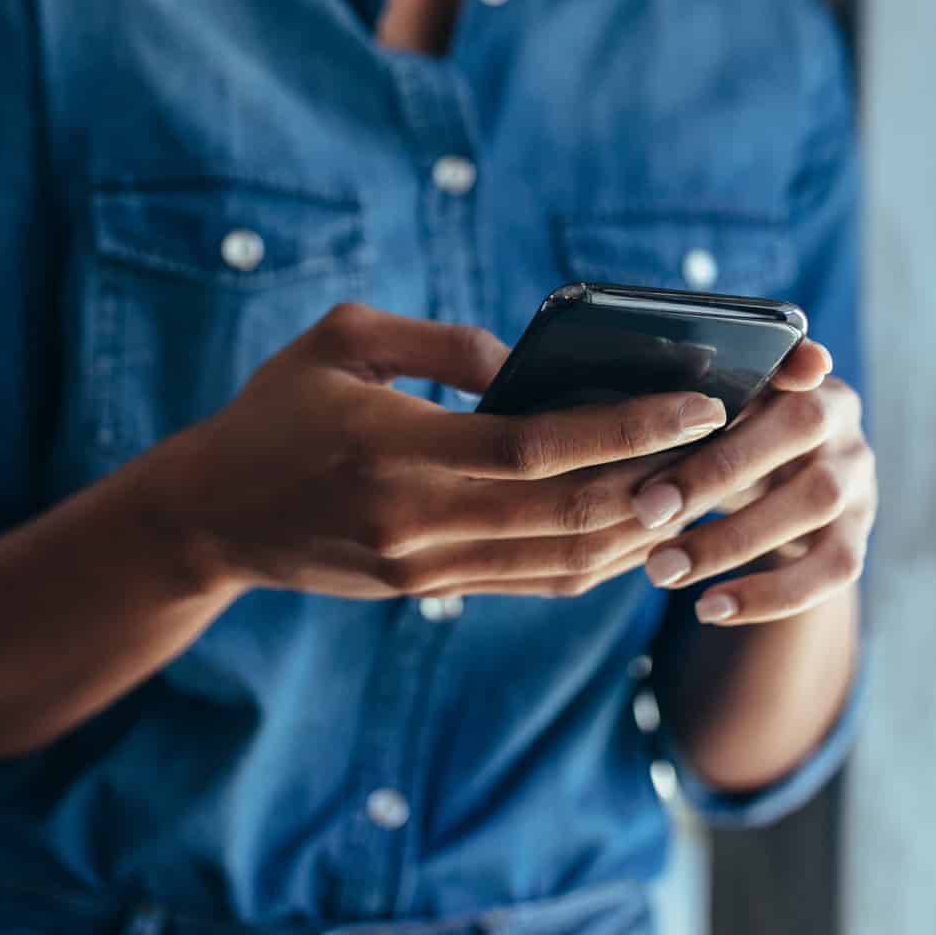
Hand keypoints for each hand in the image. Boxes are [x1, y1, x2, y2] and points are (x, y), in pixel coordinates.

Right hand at [155, 303, 731, 599]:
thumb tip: (527, 362)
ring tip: (699, 485)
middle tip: (727, 446)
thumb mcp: (341, 342)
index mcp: (397, 449)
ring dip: (641, 529)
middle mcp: (419, 520)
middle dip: (660, 482)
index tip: (698, 401)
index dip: (629, 427)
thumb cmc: (272, 411)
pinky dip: (596, 558)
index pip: (540, 447)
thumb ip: (439, 343)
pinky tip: (637, 525)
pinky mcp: (427, 592)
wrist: (208, 518)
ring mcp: (426, 567)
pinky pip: (534, 581)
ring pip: (564, 560)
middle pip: (570, 512)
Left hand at [627, 340, 874, 626]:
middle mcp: (839, 416)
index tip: (726, 389)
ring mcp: (858, 477)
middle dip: (715, 471)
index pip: (794, 356)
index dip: (781, 361)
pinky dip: (769, 594)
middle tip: (645, 510)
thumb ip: (679, 405)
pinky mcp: (858, 535)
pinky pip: (831, 569)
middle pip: (796, 429)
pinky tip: (708, 609)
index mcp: (797, 372)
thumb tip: (614, 410)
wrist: (778, 494)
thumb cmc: (721, 441)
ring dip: (731, 541)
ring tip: (661, 570)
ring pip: (813, 503)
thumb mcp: (706, 416)